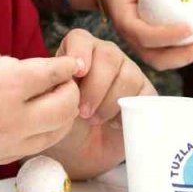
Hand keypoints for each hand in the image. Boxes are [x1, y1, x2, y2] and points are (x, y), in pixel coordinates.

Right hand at [0, 30, 82, 174]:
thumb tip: (7, 64)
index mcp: (6, 83)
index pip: (54, 74)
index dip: (66, 65)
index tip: (72, 61)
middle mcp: (11, 118)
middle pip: (65, 108)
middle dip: (70, 91)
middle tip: (63, 81)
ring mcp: (1, 144)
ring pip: (52, 135)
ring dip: (59, 117)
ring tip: (51, 102)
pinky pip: (29, 149)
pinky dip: (38, 134)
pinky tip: (30, 121)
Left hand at [47, 28, 154, 178]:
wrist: (81, 152)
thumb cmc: (61, 124)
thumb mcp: (47, 106)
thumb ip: (51, 88)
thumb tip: (61, 76)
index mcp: (76, 52)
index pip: (80, 39)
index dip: (79, 53)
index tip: (77, 75)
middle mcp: (103, 56)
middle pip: (108, 55)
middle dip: (95, 87)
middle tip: (83, 112)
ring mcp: (127, 71)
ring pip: (128, 75)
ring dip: (110, 102)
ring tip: (96, 119)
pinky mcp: (144, 93)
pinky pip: (145, 94)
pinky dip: (129, 111)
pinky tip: (114, 123)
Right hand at [98, 0, 192, 70]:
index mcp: (124, 22)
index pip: (146, 36)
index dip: (169, 36)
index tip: (192, 27)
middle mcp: (129, 39)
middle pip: (156, 58)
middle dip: (183, 56)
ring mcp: (137, 45)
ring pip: (161, 61)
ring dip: (185, 58)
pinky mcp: (145, 46)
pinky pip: (165, 54)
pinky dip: (183, 51)